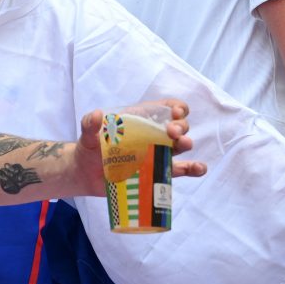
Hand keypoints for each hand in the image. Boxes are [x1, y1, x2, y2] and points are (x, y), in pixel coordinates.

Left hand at [73, 100, 208, 198]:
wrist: (84, 175)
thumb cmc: (88, 150)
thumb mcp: (87, 136)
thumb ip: (89, 125)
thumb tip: (98, 114)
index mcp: (140, 121)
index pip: (165, 108)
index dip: (175, 108)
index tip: (174, 114)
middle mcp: (152, 136)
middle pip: (177, 126)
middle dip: (180, 126)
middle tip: (172, 133)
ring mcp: (155, 154)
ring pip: (180, 147)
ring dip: (186, 143)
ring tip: (185, 144)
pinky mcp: (155, 172)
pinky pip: (178, 170)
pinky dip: (192, 168)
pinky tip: (199, 168)